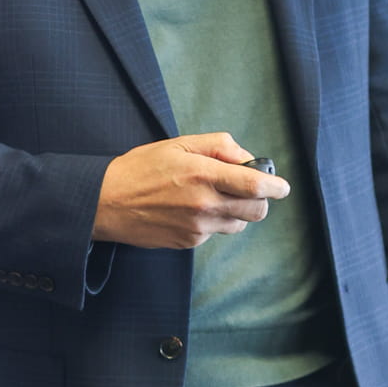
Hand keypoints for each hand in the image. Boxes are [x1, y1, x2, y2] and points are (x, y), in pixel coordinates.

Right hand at [92, 133, 288, 248]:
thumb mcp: (178, 144)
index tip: (282, 185)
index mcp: (203, 174)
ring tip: (212, 197)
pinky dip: (212, 221)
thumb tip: (246, 159)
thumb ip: (218, 146)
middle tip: (250, 190)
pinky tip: (190, 209)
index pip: (255, 185)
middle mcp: (203, 204)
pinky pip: (214, 232)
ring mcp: (196, 227)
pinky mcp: (188, 242)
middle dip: (261, 200)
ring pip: (238, 224)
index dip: (276, 186)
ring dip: (236, 212)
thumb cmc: (139, 169)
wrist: (105, 202)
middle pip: (256, 211)